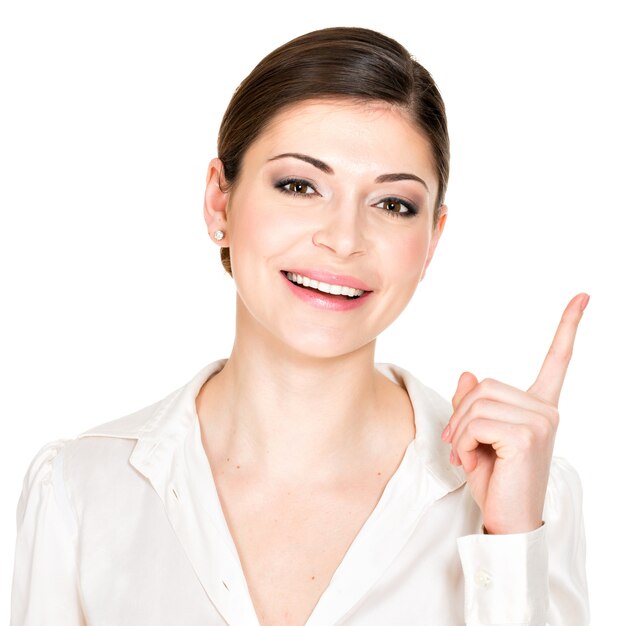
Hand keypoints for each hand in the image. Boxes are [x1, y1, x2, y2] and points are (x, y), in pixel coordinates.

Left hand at [441, 293, 589, 533]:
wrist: (507, 520)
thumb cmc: (494, 479)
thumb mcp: (476, 435)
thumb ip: (472, 404)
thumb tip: (466, 373)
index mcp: (539, 407)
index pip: (557, 361)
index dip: (567, 327)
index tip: (582, 297)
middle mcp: (546, 410)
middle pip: (483, 385)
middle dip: (460, 415)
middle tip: (457, 445)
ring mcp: (541, 420)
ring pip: (476, 401)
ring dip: (459, 430)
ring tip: (466, 455)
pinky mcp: (528, 434)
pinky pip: (476, 421)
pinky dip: (461, 441)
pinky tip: (470, 461)